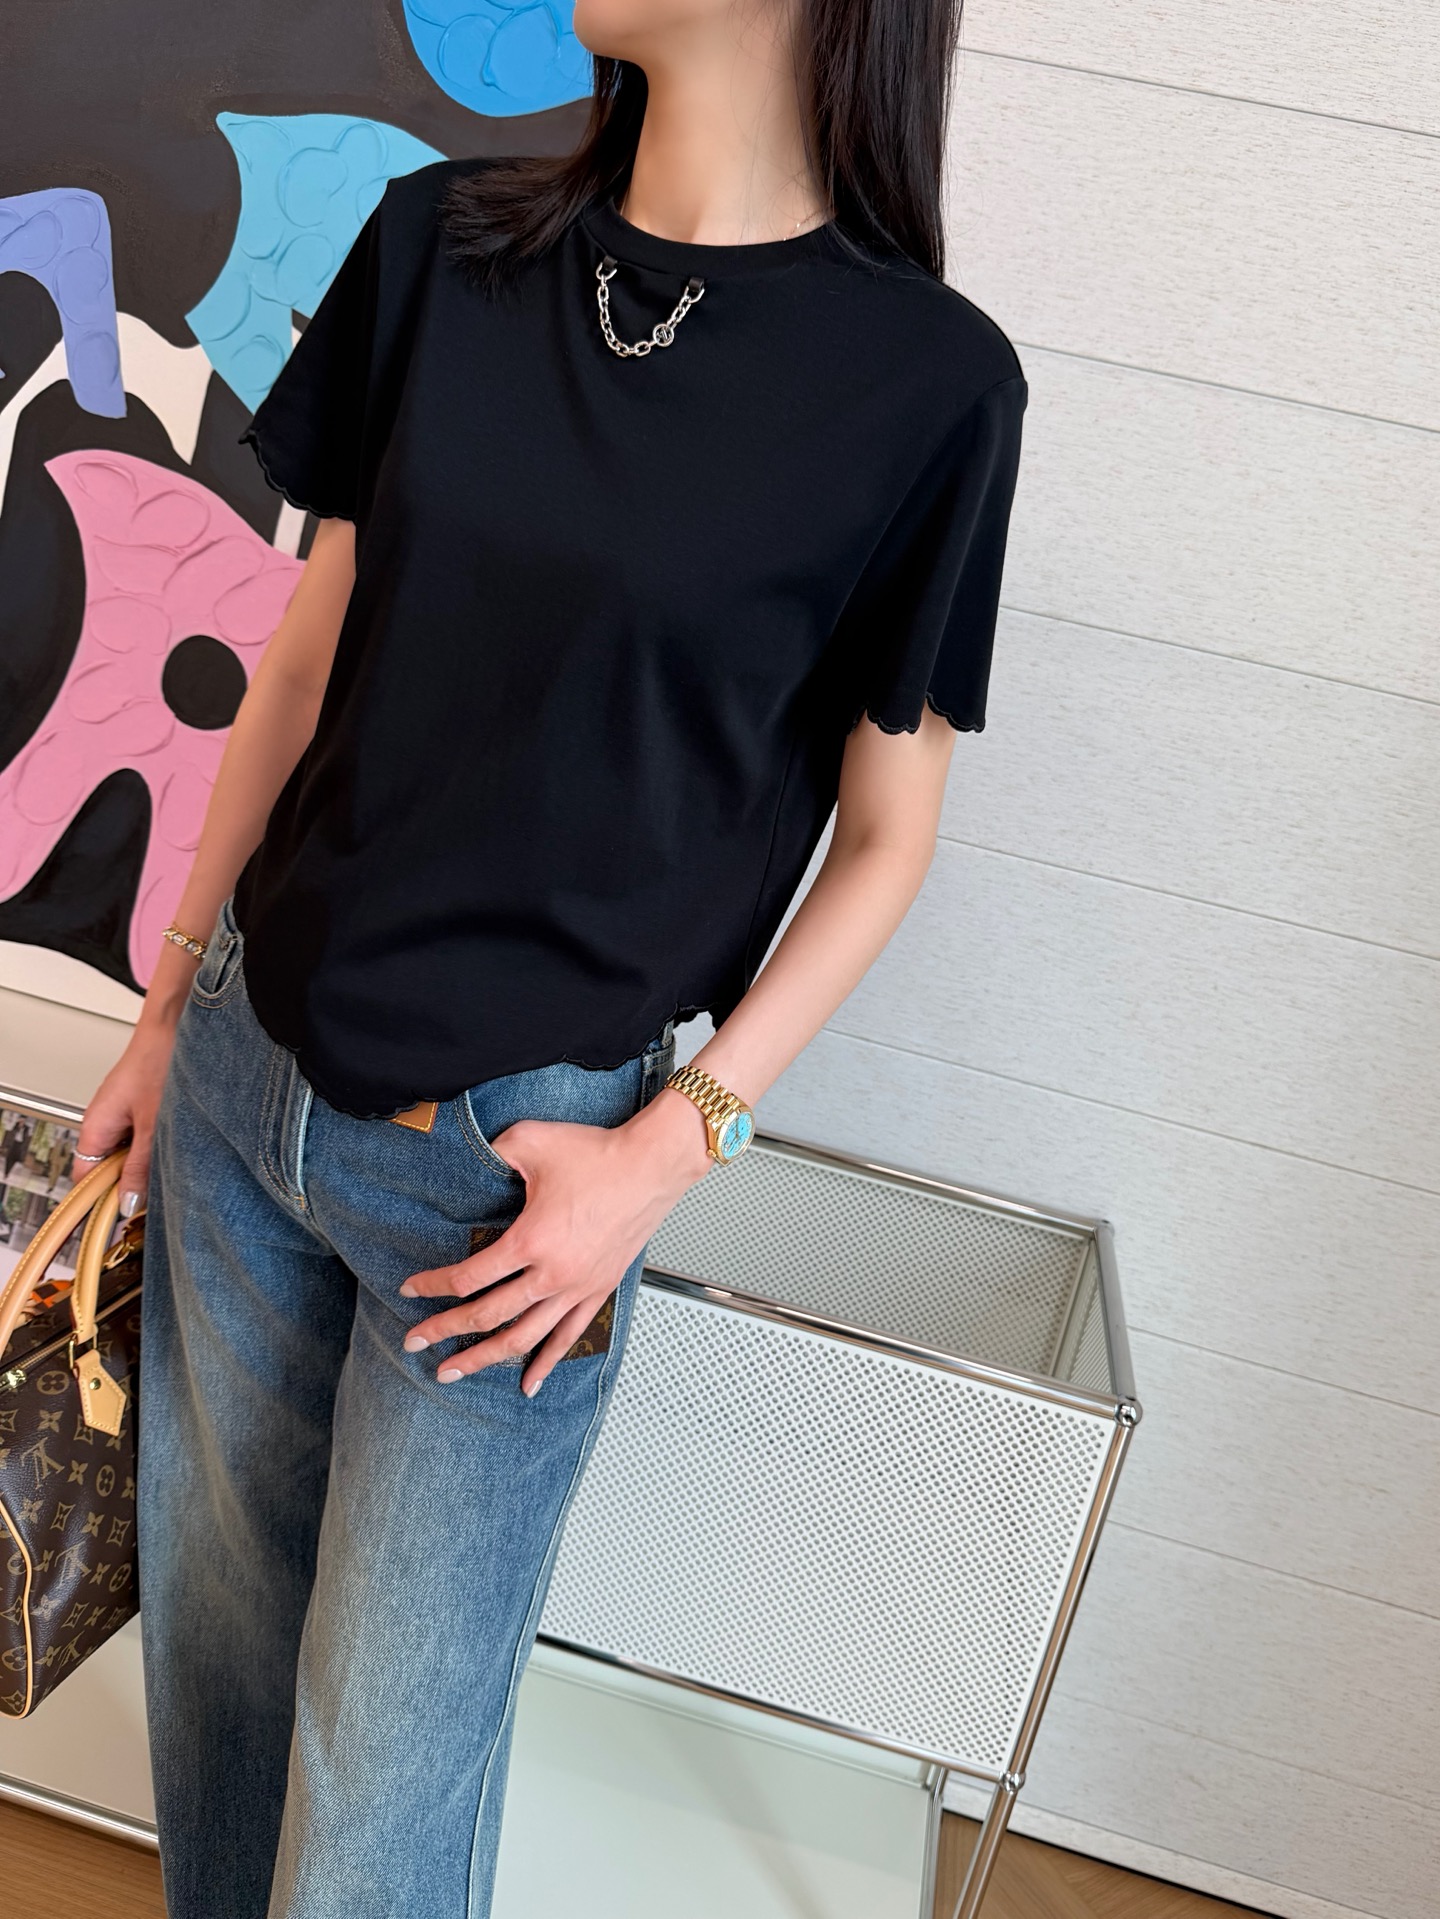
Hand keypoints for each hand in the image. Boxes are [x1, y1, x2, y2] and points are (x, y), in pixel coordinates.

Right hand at [75, 1017, 180, 1214]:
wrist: (179, 1024)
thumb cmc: (161, 1060)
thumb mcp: (156, 1125)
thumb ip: (141, 1166)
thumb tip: (129, 1202)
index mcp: (95, 1126)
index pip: (85, 1180)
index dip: (101, 1202)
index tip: (123, 1218)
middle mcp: (105, 1122)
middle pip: (109, 1171)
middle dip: (133, 1184)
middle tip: (158, 1195)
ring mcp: (124, 1114)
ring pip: (131, 1155)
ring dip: (150, 1163)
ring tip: (174, 1163)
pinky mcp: (143, 1108)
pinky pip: (145, 1139)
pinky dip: (159, 1146)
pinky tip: (180, 1145)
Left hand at [398, 1089, 711, 1397]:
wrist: (652, 1165)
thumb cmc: (600, 1155)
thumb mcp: (531, 1140)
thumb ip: (492, 1151)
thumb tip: (470, 1158)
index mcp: (531, 1241)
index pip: (468, 1277)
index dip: (433, 1286)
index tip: (411, 1291)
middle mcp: (553, 1274)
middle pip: (487, 1315)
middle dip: (445, 1332)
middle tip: (416, 1343)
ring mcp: (577, 1287)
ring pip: (523, 1338)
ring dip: (485, 1358)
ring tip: (455, 1372)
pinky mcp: (599, 1290)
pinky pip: (568, 1337)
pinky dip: (546, 1363)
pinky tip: (530, 1382)